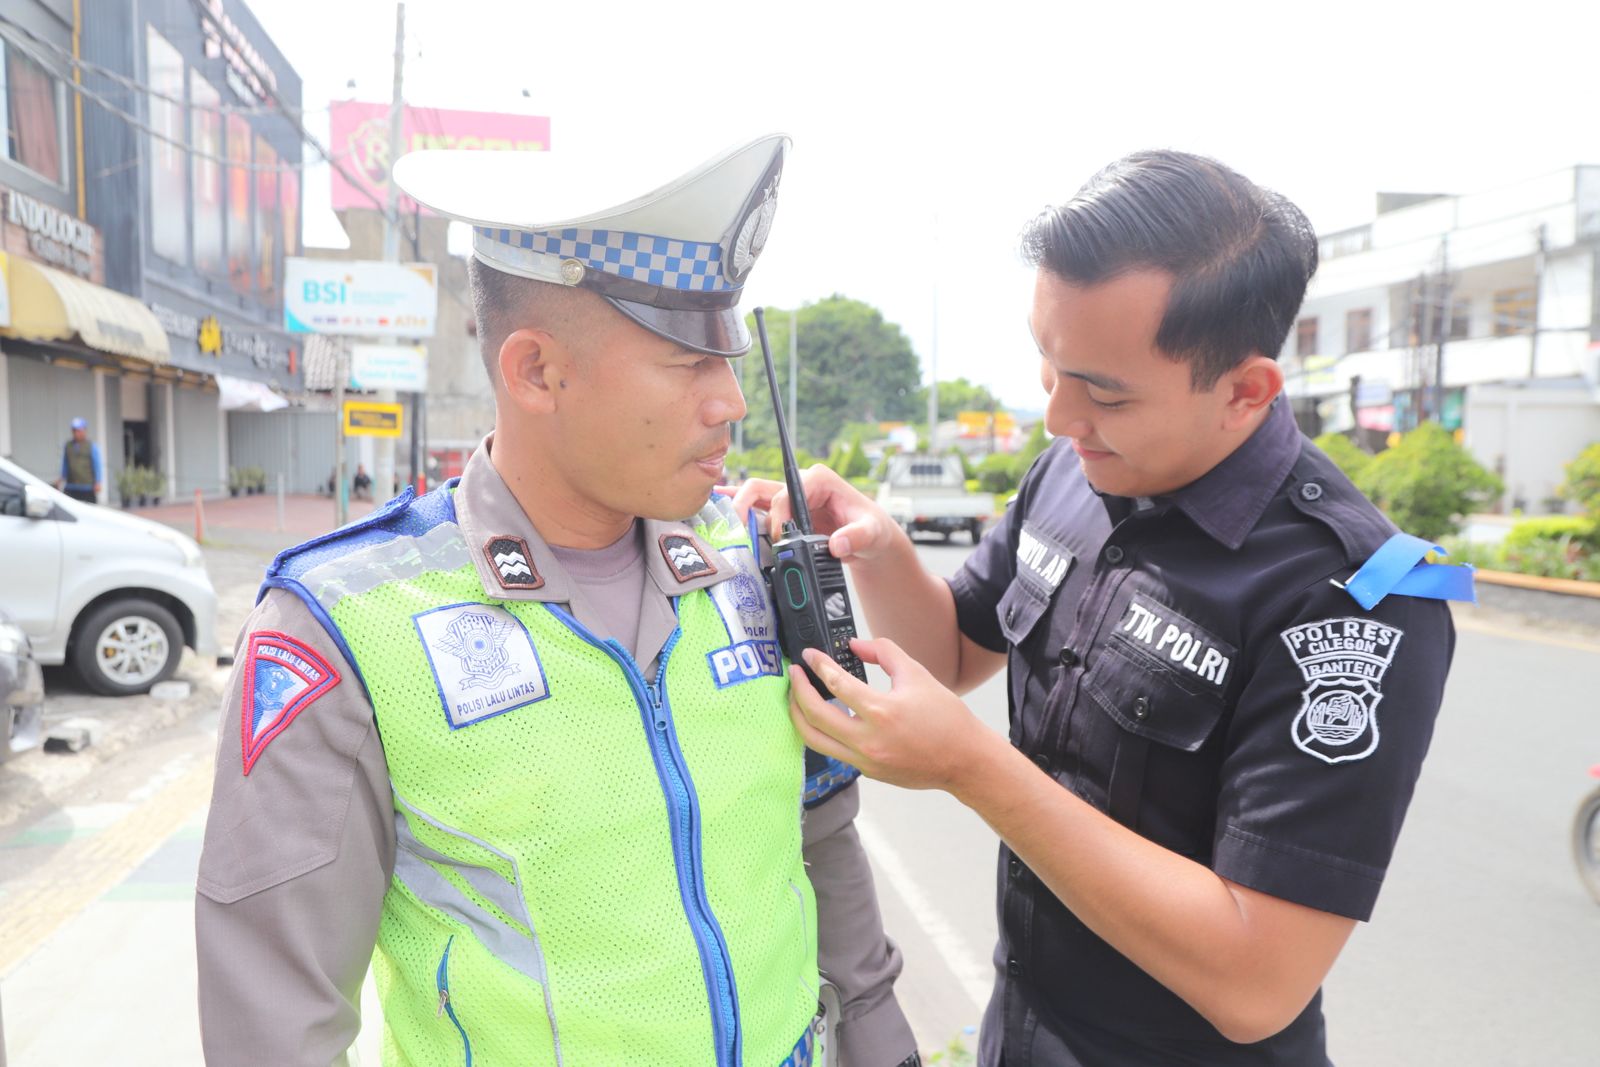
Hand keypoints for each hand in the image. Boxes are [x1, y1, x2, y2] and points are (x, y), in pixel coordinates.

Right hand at [717, 464, 900, 562]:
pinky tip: (716, 506)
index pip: (787, 492)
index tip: (780, 539)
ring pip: (752, 495)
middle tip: (742, 533)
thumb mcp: (870, 532)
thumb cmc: (870, 528)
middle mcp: (799, 484)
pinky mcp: (782, 512)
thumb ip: (856, 537)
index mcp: (819, 480)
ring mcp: (788, 498)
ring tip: (722, 525)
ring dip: (736, 509)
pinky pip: (754, 506)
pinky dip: (735, 506)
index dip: (779, 515)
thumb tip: (837, 544)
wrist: (869, 539)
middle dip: (746, 508)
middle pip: (761, 488)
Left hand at [787, 637, 994, 791]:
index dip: (817, 665)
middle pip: (814, 715)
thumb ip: (883, 652)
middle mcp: (868, 740)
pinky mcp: (867, 771)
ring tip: (796, 698)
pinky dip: (822, 733)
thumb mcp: (917, 674)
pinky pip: (833, 751)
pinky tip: (822, 718)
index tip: (809, 656)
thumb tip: (854, 645)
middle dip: (798, 690)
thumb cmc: (946, 718)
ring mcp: (865, 760)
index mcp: (882, 712)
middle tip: (794, 674)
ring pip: (814, 740)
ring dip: (799, 716)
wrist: (964, 759)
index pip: (836, 683)